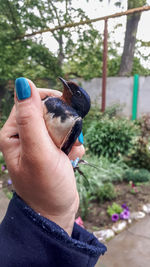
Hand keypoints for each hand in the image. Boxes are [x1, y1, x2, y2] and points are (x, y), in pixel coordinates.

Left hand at [0, 78, 84, 234]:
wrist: (56, 211)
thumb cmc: (45, 186)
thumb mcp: (38, 151)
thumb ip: (31, 118)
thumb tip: (23, 82)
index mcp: (13, 133)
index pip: (30, 102)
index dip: (49, 102)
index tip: (66, 110)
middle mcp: (24, 136)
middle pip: (47, 112)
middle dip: (63, 123)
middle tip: (67, 139)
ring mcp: (39, 143)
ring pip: (60, 123)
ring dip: (71, 135)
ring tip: (70, 151)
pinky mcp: (51, 150)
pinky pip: (66, 136)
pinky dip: (73, 144)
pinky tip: (72, 158)